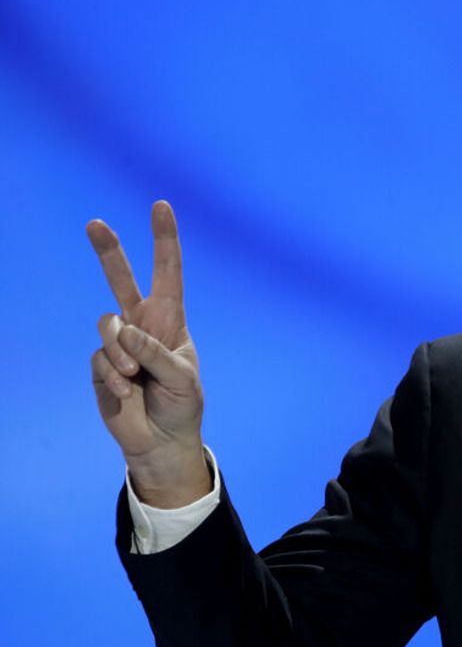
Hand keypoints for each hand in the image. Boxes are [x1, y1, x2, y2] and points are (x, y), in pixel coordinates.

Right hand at [89, 200, 210, 508]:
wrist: (162, 441)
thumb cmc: (182, 405)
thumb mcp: (183, 378)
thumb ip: (156, 353)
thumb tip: (124, 330)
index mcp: (170, 320)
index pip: (168, 273)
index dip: (164, 241)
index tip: (161, 206)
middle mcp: (141, 325)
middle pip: (121, 280)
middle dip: (109, 251)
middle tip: (95, 223)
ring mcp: (118, 344)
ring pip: (107, 326)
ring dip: (123, 353)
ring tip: (136, 378)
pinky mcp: (100, 365)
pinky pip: (102, 360)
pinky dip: (116, 379)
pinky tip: (127, 393)